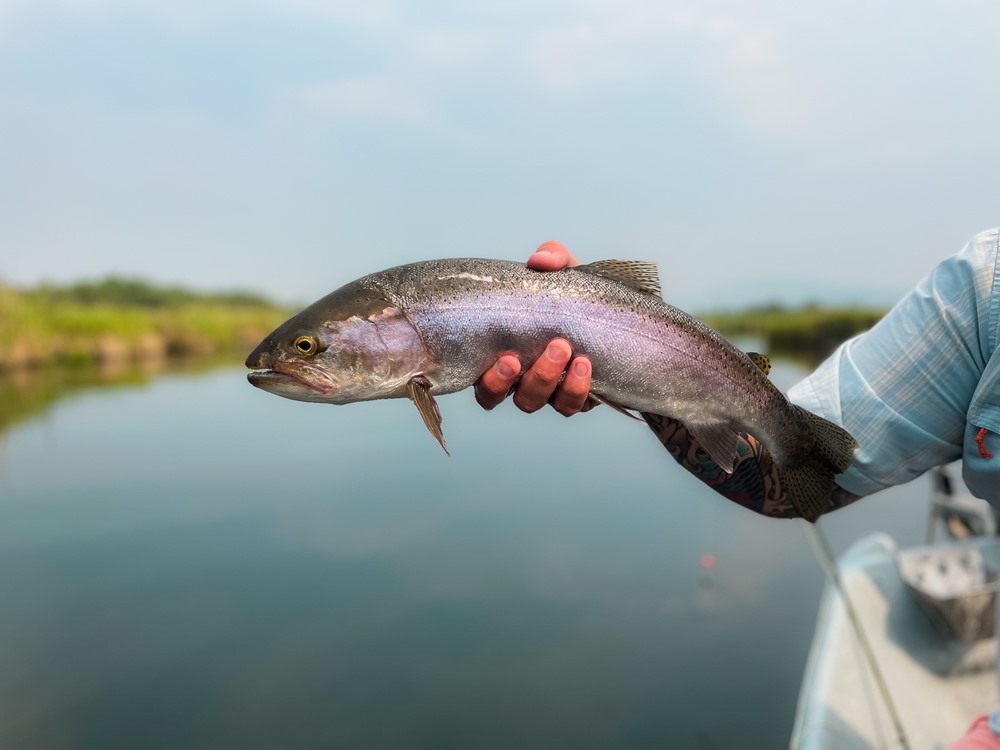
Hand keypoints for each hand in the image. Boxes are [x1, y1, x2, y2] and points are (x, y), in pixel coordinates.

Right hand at [474, 241, 593, 416]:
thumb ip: (552, 257)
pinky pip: (568, 406)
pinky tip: (585, 365)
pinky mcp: (573, 398)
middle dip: (524, 374)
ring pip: (530, 402)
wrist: (615, 311)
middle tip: (554, 346)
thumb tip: (539, 260)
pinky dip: (576, 388)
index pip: (480, 378)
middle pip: (499, 395)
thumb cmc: (574, 294)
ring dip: (547, 379)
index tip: (508, 358)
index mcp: (500, 350)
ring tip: (568, 350)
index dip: (489, 379)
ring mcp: (543, 391)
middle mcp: (515, 377)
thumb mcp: (564, 270)